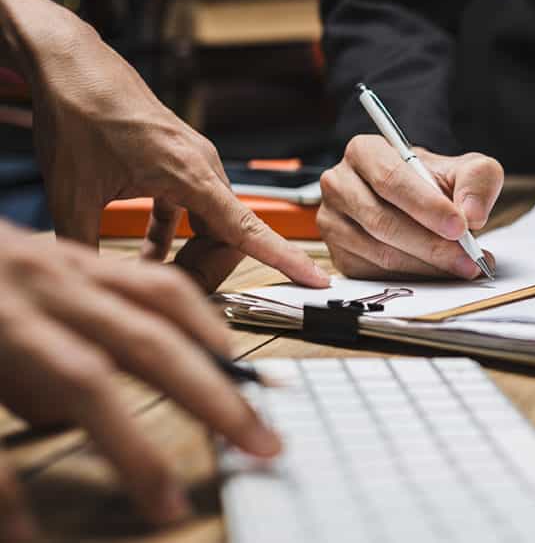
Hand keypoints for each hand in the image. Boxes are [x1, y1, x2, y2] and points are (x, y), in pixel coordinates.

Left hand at [0, 0, 327, 290]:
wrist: (72, 65)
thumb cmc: (79, 114)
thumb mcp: (72, 192)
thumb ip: (83, 246)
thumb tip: (90, 288)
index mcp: (189, 173)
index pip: (249, 229)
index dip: (284, 259)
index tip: (315, 280)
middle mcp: (201, 168)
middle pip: (231, 236)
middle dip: (208, 271)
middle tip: (173, 297)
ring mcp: (191, 164)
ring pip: (212, 225)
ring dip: (192, 255)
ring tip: (156, 279)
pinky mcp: (176, 163)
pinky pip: (190, 211)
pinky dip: (174, 238)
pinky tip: (146, 256)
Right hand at [0, 220, 281, 537]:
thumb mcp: (21, 278)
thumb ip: (71, 323)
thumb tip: (99, 398)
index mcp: (63, 266)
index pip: (162, 292)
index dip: (216, 334)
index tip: (259, 379)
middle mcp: (42, 285)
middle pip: (148, 343)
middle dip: (214, 397)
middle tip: (262, 446)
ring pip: (83, 382)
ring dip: (133, 447)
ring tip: (167, 500)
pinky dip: (7, 487)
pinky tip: (24, 533)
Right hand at [318, 135, 502, 278]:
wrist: (418, 202)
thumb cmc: (435, 182)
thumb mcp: (465, 169)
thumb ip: (477, 181)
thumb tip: (472, 214)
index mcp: (365, 152)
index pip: (391, 180)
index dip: (426, 206)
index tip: (459, 226)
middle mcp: (340, 184)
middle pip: (383, 221)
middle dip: (431, 244)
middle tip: (468, 256)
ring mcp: (333, 222)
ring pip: (380, 253)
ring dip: (427, 265)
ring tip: (463, 266)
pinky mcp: (339, 255)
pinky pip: (376, 274)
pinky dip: (413, 277)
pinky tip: (439, 273)